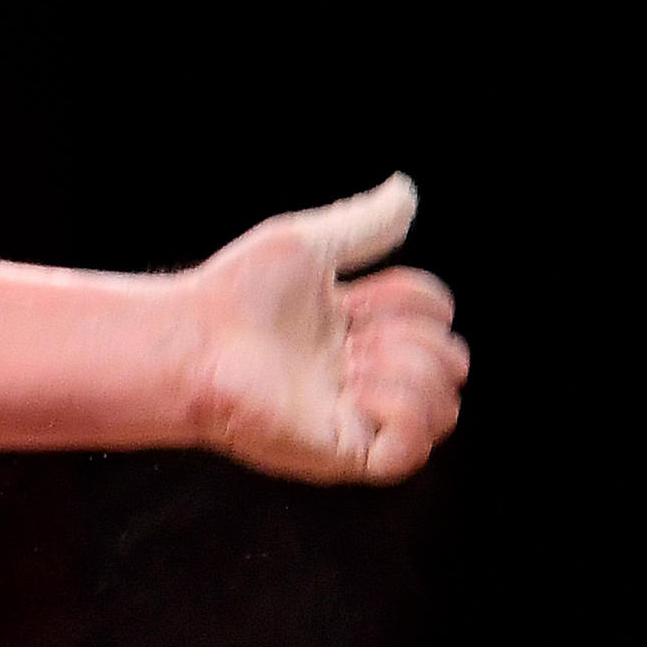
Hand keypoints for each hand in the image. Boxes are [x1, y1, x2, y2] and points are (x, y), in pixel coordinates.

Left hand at [187, 173, 468, 483]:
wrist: (193, 340)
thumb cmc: (234, 295)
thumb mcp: (309, 245)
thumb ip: (363, 223)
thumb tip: (406, 192)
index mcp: (358, 332)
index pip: (435, 314)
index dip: (410, 298)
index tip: (352, 297)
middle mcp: (361, 379)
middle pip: (453, 363)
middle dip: (417, 338)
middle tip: (353, 336)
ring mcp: (353, 420)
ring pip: (444, 410)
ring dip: (408, 373)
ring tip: (351, 364)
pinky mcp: (339, 454)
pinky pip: (409, 455)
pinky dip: (402, 414)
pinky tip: (358, 390)